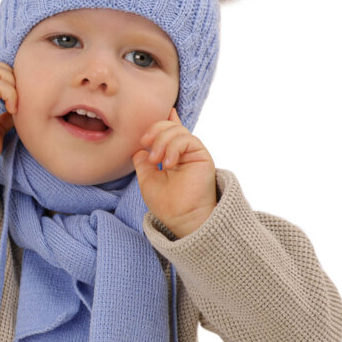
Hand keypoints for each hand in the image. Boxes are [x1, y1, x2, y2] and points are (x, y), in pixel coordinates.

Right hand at [0, 47, 17, 172]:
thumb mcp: (0, 125)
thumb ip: (7, 112)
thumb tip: (20, 106)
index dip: (1, 59)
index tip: (16, 65)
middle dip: (13, 73)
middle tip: (18, 96)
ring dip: (12, 83)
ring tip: (15, 103)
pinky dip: (10, 94)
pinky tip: (13, 110)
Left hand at [133, 108, 216, 238]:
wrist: (181, 219)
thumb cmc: (166, 203)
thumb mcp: (147, 178)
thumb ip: (143, 162)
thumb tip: (139, 148)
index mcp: (171, 155)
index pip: (168, 132)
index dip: (160, 122)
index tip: (148, 127)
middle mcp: (183, 152)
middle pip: (169, 126)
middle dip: (154, 131)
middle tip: (144, 143)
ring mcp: (192, 152)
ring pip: (177, 130)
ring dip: (161, 140)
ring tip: (155, 160)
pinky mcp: (201, 155)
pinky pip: (187, 139)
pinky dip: (173, 147)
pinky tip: (168, 163)